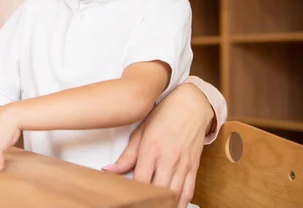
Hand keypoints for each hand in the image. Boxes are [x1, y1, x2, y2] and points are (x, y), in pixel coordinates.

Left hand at [102, 84, 213, 207]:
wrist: (190, 104)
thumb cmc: (163, 115)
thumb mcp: (141, 131)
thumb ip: (126, 155)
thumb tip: (108, 170)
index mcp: (151, 148)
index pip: (141, 180)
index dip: (134, 192)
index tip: (128, 197)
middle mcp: (168, 158)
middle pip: (158, 190)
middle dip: (150, 200)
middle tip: (141, 203)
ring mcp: (183, 163)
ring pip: (175, 194)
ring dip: (166, 203)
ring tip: (156, 205)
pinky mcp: (194, 166)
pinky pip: (189, 191)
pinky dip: (181, 202)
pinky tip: (173, 205)